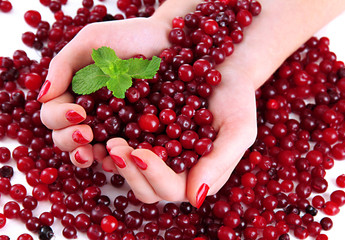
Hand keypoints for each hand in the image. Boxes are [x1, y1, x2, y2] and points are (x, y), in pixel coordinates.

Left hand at [39, 15, 256, 205]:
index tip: (140, 152)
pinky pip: (127, 147)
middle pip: (147, 188)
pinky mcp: (148, 136)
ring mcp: (161, 154)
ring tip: (108, 138)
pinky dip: (114, 143)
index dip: (154, 175)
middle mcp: (176, 171)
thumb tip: (194, 198)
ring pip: (133, 171)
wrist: (224, 71)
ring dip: (118, 159)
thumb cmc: (236, 100)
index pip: (171, 188)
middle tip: (115, 146)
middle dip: (129, 170)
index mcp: (196, 175)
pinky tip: (102, 130)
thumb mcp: (238, 129)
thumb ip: (219, 163)